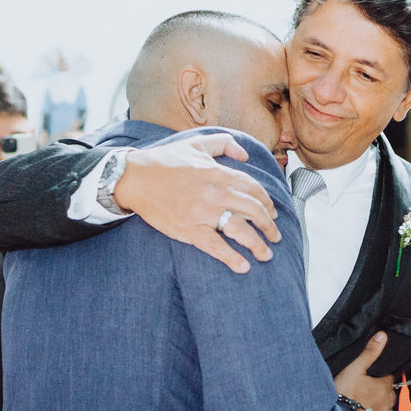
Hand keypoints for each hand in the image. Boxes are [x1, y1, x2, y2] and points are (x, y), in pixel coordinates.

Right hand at [114, 134, 280, 273]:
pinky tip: (244, 267)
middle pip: (255, 211)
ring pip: (241, 231)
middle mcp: (217, 193)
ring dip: (258, 245)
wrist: (135, 177)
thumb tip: (245, 154)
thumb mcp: (197, 143)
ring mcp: (204, 213)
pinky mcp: (189, 229)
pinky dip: (232, 258)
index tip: (272, 213)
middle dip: (270, 226)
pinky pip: (216, 246)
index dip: (268, 203)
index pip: (255, 190)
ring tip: (266, 255)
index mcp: (220, 173)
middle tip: (276, 236)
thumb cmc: (165, 160)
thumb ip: (225, 143)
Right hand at [333, 332, 397, 410]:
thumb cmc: (343, 397)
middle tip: (362, 393)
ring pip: (385, 410)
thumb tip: (382, 335)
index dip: (379, 378)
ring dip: (376, 408)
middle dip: (379, 392)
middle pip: (388, 394)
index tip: (369, 379)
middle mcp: (389, 403)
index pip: (389, 378)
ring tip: (360, 408)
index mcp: (385, 386)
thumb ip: (369, 353)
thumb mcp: (354, 369)